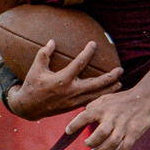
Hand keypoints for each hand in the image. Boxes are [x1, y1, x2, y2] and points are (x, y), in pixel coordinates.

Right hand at [5, 39, 123, 119]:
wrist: (28, 108)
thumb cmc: (32, 85)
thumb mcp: (35, 68)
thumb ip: (44, 54)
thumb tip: (53, 41)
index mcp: (62, 80)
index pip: (79, 64)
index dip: (87, 53)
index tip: (93, 44)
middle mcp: (71, 91)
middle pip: (96, 84)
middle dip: (109, 77)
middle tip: (120, 70)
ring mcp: (73, 100)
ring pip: (96, 95)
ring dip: (109, 89)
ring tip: (120, 83)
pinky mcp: (73, 107)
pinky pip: (90, 101)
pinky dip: (100, 97)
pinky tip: (107, 93)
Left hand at [65, 84, 149, 149]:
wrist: (146, 98)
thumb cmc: (123, 100)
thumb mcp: (106, 98)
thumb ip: (94, 106)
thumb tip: (82, 114)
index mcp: (104, 108)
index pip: (86, 115)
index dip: (76, 124)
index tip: (68, 131)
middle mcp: (113, 117)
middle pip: (101, 133)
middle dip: (92, 142)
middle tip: (87, 144)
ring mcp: (124, 126)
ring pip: (112, 143)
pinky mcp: (134, 133)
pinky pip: (124, 148)